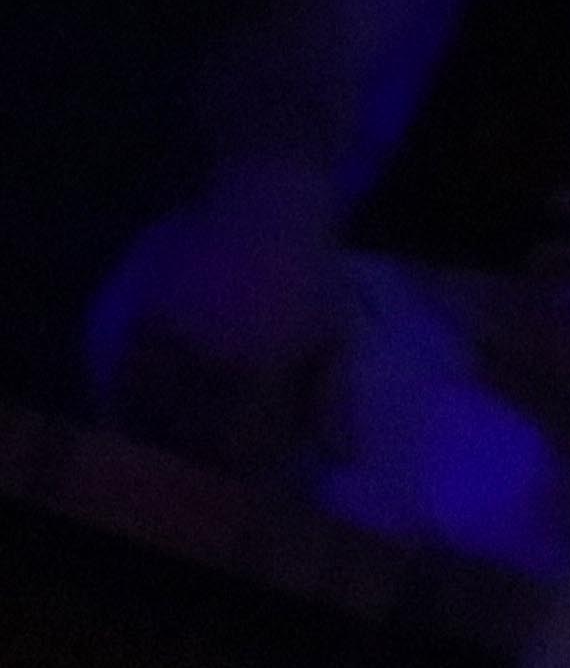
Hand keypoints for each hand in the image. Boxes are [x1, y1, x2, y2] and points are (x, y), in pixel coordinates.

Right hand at [102, 186, 343, 477]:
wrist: (268, 204)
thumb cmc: (310, 273)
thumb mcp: (335, 334)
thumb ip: (332, 398)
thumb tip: (340, 459)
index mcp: (266, 368)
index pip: (242, 448)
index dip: (244, 462)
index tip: (251, 460)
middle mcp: (216, 361)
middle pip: (195, 437)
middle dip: (206, 449)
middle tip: (218, 443)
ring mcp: (177, 340)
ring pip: (156, 413)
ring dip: (166, 426)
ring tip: (187, 421)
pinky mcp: (147, 319)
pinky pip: (130, 376)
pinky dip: (136, 393)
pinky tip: (154, 395)